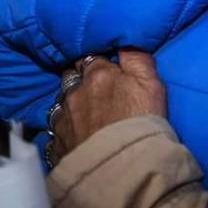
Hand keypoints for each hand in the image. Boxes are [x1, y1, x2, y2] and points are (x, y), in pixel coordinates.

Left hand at [50, 50, 165, 163]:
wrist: (122, 168)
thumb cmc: (142, 122)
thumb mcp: (151, 83)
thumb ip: (137, 57)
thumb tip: (126, 39)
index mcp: (97, 74)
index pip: (91, 57)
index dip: (99, 62)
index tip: (106, 68)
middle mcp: (74, 93)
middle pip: (71, 77)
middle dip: (79, 80)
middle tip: (94, 89)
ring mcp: (62, 120)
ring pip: (61, 103)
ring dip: (71, 105)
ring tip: (84, 115)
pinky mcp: (56, 144)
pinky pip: (56, 130)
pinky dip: (65, 130)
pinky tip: (76, 136)